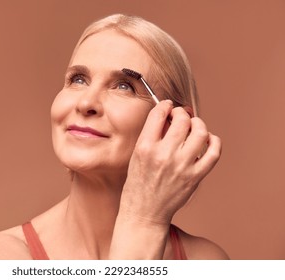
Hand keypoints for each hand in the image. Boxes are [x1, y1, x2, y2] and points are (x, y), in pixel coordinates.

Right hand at [118, 100, 221, 226]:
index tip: (168, 105)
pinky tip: (208, 140)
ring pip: (200, 132)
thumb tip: (169, 117)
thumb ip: (151, 136)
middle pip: (182, 120)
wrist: (144, 211)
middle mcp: (164, 155)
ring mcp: (182, 166)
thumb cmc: (138, 184)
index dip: (165, 105)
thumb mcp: (137, 156)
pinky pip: (214, 152)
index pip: (159, 114)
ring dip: (198, 124)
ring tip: (194, 126)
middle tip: (181, 115)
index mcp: (145, 147)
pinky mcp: (195, 177)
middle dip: (182, 112)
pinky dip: (214, 141)